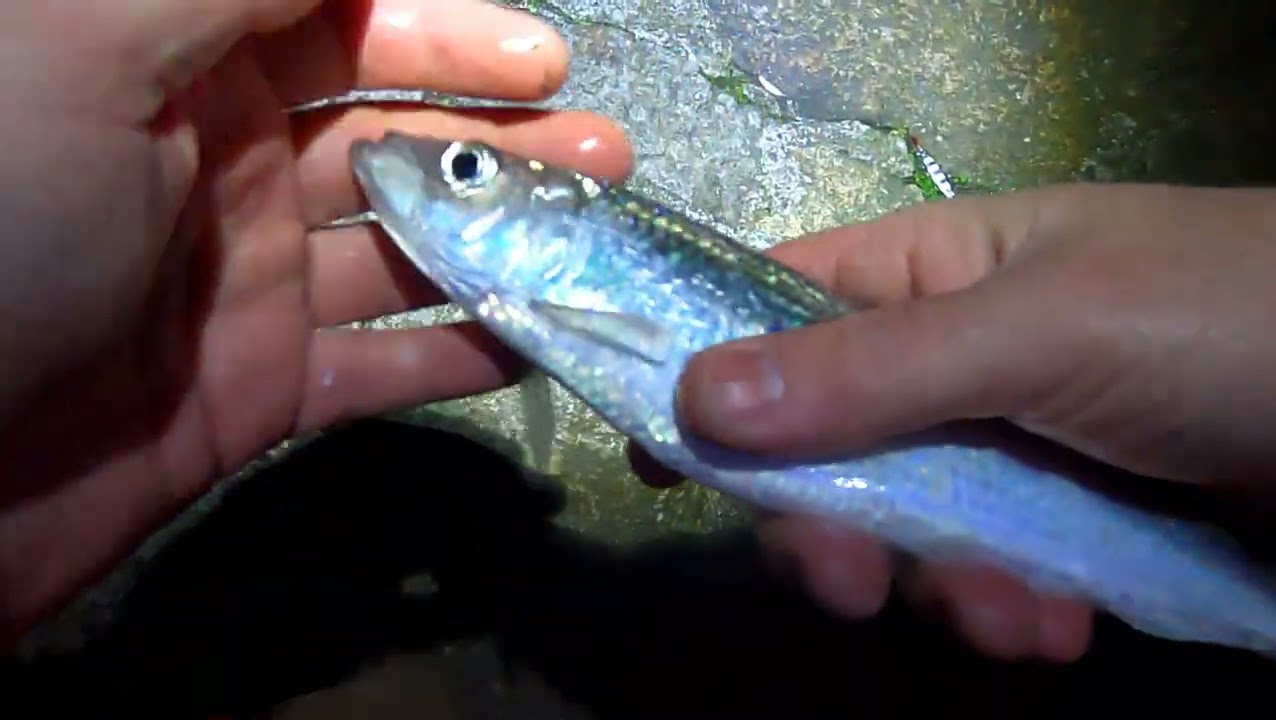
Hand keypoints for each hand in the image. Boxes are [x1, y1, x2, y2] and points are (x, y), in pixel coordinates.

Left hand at [0, 0, 632, 642]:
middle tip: (600, 148)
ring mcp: (238, 281)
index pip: (328, 16)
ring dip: (508, 236)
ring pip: (400, 245)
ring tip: (600, 226)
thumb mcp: (74, 45)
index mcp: (160, 59)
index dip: (440, 27)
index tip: (538, 55)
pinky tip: (536, 339)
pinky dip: (460, 352)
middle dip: (499, 135)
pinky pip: (379, 362)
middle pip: (385, 128)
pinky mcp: (252, 390)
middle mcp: (208, 160)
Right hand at [652, 183, 1275, 661]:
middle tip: (844, 584)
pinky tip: (1061, 628)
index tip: (658, 459)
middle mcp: (953, 354)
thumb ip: (871, 369)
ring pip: (905, 525)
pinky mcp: (1065, 520)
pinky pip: (988, 573)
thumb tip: (695, 399)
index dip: (708, 372)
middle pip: (824, 440)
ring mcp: (1009, 442)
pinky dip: (1009, 611)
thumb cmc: (1219, 322)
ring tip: (1014, 615)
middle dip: (830, 521)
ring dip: (941, 585)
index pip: (778, 306)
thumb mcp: (1040, 331)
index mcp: (933, 270)